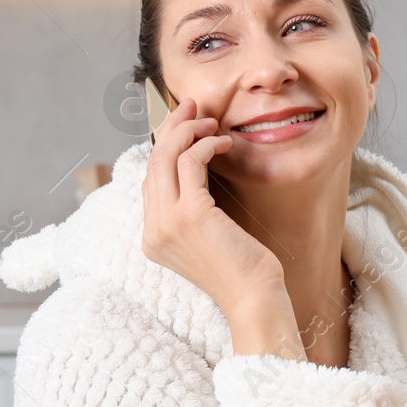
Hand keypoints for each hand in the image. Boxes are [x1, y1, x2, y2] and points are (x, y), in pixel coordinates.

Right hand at [141, 97, 300, 356]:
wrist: (254, 300)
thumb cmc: (244, 272)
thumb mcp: (212, 240)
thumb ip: (198, 214)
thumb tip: (203, 176)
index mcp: (154, 237)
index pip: (151, 181)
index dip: (165, 148)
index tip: (185, 126)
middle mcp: (153, 229)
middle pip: (153, 163)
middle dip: (170, 128)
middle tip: (192, 106)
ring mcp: (167, 222)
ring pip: (165, 158)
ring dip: (187, 131)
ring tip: (210, 120)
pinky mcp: (189, 215)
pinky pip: (190, 163)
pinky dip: (205, 144)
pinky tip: (224, 141)